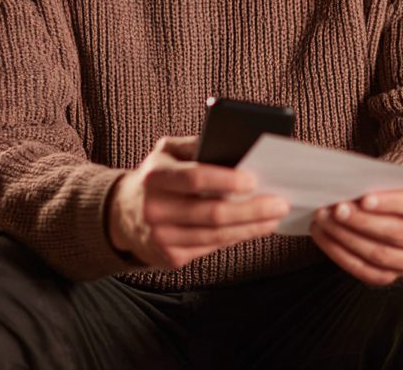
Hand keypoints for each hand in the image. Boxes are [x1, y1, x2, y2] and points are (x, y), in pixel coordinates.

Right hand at [107, 135, 289, 269]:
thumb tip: (237, 147)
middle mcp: (155, 209)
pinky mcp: (171, 258)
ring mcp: (161, 238)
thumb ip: (196, 145)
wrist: (122, 214)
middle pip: (212, 213)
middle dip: (251, 209)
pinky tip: (255, 228)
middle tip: (280, 202)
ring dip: (251, 227)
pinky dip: (237, 238)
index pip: (195, 179)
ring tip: (275, 216)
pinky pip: (211, 248)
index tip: (254, 179)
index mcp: (155, 176)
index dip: (226, 180)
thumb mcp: (167, 150)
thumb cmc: (157, 174)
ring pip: (216, 236)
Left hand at [310, 188, 402, 285]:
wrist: (396, 209)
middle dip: (362, 220)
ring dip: (346, 236)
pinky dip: (340, 253)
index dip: (390, 203)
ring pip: (379, 254)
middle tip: (336, 208)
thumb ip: (377, 179)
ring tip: (323, 219)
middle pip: (395, 233)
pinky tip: (323, 236)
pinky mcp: (391, 275)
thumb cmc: (391, 187)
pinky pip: (365, 270)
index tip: (364, 198)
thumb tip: (347, 182)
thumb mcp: (392, 177)